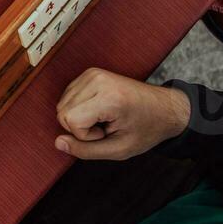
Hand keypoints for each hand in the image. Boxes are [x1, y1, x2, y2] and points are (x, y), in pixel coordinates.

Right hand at [54, 68, 190, 160]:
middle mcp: (98, 79)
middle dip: (79, 127)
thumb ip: (86, 150)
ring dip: (79, 117)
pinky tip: (99, 110)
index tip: (106, 133)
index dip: (84, 135)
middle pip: (62, 111)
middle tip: (104, 127)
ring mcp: (92, 73)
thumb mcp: (119, 150)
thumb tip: (58, 142)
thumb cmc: (146, 129)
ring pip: (62, 103)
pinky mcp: (90, 72)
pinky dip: (79, 108)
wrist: (164, 108)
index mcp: (108, 97)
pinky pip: (68, 96)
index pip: (70, 119)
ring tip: (104, 118)